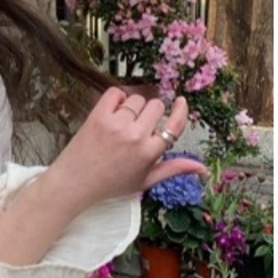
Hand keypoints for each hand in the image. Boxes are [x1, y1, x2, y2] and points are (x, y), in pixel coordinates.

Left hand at [52, 88, 207, 210]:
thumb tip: (203, 168)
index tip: (180, 101)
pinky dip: (116, 98)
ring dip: (133, 107)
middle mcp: (136, 136)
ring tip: (122, 124)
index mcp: (150, 153)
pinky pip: (115, 93)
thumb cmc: (111, 184)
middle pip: (156, 106)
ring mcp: (116, 124)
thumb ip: (173, 169)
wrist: (74, 183)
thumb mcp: (145, 181)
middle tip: (138, 126)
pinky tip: (113, 111)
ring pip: (137, 99)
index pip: (175, 124)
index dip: (180, 110)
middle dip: (151, 113)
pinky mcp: (97, 116)